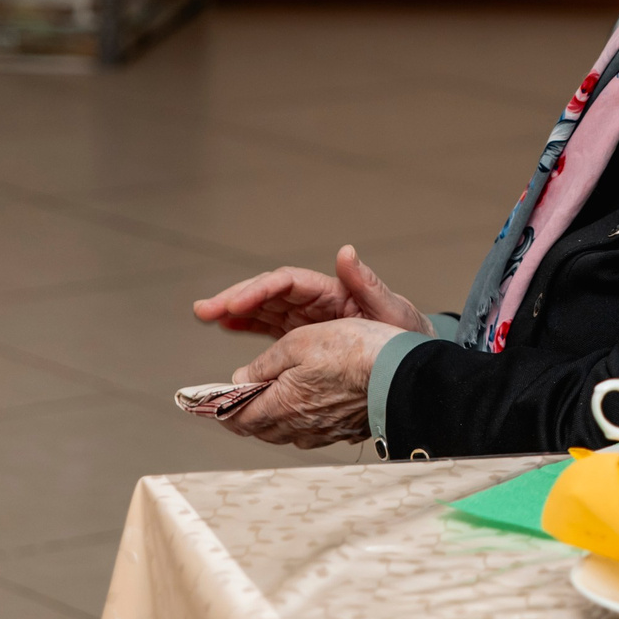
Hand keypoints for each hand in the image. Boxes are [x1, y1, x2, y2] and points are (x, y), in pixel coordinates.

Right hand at [192, 244, 433, 337]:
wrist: (415, 366)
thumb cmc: (407, 338)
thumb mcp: (393, 312)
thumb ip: (368, 284)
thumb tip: (346, 252)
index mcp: (334, 293)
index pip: (287, 283)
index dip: (258, 290)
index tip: (233, 304)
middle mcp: (317, 303)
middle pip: (267, 294)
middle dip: (234, 299)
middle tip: (204, 309)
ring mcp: (308, 320)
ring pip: (263, 310)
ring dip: (233, 310)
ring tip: (206, 314)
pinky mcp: (305, 340)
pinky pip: (271, 330)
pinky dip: (248, 326)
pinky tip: (226, 326)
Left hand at [221, 318, 398, 446]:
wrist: (402, 372)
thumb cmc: (352, 351)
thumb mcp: (297, 342)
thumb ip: (263, 365)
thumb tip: (239, 380)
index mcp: (281, 406)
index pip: (237, 419)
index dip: (220, 409)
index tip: (209, 401)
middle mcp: (299, 428)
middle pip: (258, 428)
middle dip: (245, 412)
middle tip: (238, 395)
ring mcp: (322, 433)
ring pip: (284, 431)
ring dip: (272, 415)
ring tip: (271, 395)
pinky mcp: (342, 431)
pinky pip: (309, 429)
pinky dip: (298, 417)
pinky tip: (305, 401)